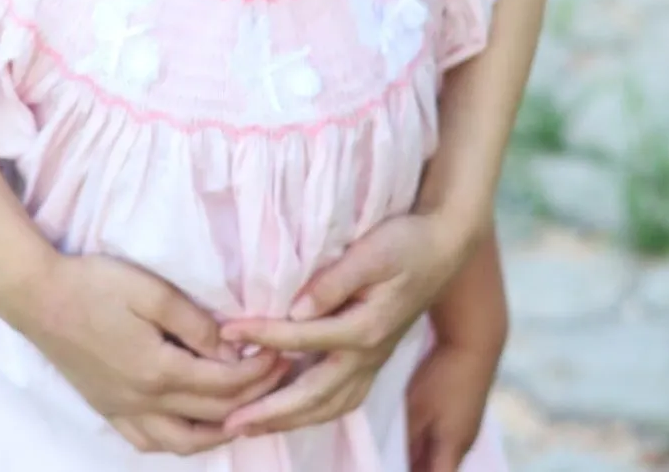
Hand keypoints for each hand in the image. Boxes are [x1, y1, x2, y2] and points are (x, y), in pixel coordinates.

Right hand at [10, 253, 287, 454]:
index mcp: (159, 371)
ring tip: (245, 410)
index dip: (259, 370)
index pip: (225, 382)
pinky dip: (180, 441)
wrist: (36, 297)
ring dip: (221, 430)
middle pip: (213, 412)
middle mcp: (144, 402)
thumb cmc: (94, 284)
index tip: (281, 350)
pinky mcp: (107, 409)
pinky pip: (150, 442)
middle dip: (253, 395)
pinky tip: (190, 428)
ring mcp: (123, 411)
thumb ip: (195, 323)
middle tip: (278, 374)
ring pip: (184, 442)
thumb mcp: (150, 291)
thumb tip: (232, 348)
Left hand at [217, 211, 476, 437]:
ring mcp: (372, 362)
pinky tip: (291, 412)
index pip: (302, 339)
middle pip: (314, 395)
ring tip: (252, 426)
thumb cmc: (405, 244)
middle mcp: (368, 354)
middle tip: (231, 422)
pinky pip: (341, 399)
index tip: (226, 334)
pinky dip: (313, 412)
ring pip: (328, 406)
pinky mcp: (372, 359)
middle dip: (271, 412)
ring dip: (289, 420)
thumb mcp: (371, 253)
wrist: (442, 248)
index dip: (261, 336)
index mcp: (365, 328)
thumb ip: (333, 282)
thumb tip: (296, 309)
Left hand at [406, 337, 500, 471]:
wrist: (473, 344)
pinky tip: (413, 431)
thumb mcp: (416, 408)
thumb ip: (407, 439)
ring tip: (397, 450)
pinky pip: (445, 440)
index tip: (395, 469)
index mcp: (452, 450)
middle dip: (414, 467)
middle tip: (390, 458)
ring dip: (421, 457)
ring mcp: (466, 430)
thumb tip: (396, 459)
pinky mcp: (465, 416)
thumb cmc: (443, 377)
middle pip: (437, 469)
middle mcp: (463, 446)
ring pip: (441, 455)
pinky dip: (428, 442)